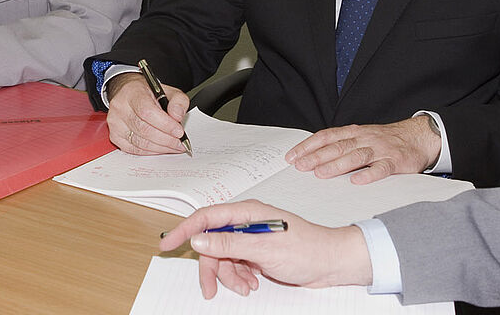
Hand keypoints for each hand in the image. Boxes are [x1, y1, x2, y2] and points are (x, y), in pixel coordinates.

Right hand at [105, 72, 188, 154]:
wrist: (129, 94)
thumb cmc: (147, 93)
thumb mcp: (168, 91)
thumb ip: (178, 102)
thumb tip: (177, 116)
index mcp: (133, 93)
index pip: (147, 112)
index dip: (165, 124)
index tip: (179, 132)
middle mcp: (120, 108)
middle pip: (144, 129)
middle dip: (166, 139)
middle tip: (180, 143)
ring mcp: (115, 123)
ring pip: (139, 142)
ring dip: (160, 148)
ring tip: (174, 146)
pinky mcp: (115, 136)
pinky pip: (134, 150)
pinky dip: (150, 151)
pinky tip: (161, 148)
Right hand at [158, 199, 371, 298]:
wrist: (331, 263)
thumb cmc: (307, 248)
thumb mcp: (264, 248)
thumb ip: (230, 242)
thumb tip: (199, 238)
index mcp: (247, 212)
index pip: (206, 216)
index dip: (185, 229)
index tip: (168, 244)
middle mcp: (247, 222)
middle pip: (212, 242)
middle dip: (212, 266)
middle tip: (210, 288)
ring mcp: (252, 239)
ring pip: (223, 257)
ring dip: (229, 276)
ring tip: (246, 287)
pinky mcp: (258, 253)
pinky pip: (236, 266)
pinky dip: (239, 278)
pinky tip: (252, 284)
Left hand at [286, 116, 440, 183]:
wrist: (418, 136)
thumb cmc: (384, 140)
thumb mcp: (361, 137)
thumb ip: (341, 145)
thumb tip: (313, 158)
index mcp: (353, 132)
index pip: (326, 137)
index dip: (308, 146)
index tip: (292, 157)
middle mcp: (364, 139)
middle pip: (337, 147)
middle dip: (316, 157)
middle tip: (300, 167)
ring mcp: (380, 149)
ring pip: (356, 156)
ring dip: (337, 165)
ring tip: (321, 174)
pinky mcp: (395, 161)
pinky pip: (381, 168)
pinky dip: (369, 174)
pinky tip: (357, 181)